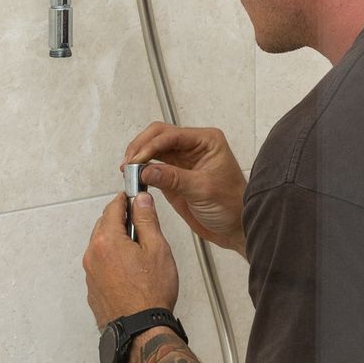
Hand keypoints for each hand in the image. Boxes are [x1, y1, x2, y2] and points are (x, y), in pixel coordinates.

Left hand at [83, 187, 180, 329]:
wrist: (141, 331)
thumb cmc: (151, 294)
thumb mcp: (157, 249)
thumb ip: (146, 220)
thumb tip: (140, 201)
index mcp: (107, 241)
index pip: (113, 207)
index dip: (126, 199)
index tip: (135, 197)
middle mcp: (93, 255)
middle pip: (104, 225)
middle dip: (121, 221)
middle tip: (141, 226)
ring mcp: (90, 274)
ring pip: (101, 246)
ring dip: (116, 242)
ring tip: (139, 254)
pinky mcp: (92, 289)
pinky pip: (100, 266)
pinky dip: (112, 262)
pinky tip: (130, 272)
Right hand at [122, 123, 247, 256]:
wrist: (235, 228)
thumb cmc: (232, 206)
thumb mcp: (203, 190)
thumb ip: (174, 178)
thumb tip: (147, 169)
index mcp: (206, 141)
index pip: (171, 134)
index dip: (150, 145)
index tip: (136, 160)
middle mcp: (193, 146)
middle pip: (158, 136)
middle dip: (141, 148)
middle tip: (128, 165)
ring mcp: (182, 160)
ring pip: (153, 150)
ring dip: (139, 159)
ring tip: (128, 172)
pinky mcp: (174, 175)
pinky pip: (153, 167)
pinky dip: (142, 171)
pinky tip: (135, 178)